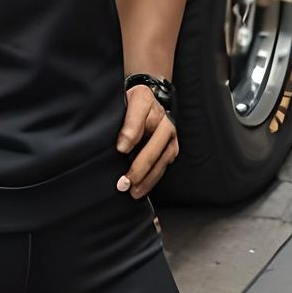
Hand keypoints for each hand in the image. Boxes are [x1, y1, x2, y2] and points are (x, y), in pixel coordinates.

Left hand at [115, 84, 177, 198]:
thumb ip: (129, 122)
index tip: (120, 151)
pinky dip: (153, 178)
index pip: (139, 124)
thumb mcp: (130, 102)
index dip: (130, 137)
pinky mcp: (171, 150)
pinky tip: (143, 187)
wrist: (149, 99)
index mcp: (151, 109)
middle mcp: (166, 125)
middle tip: (124, 184)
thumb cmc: (135, 102)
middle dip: (139, 170)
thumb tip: (124, 147)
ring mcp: (171, 139)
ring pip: (161, 163)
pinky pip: (163, 166)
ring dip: (148, 180)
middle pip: (154, 152)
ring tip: (134, 192)